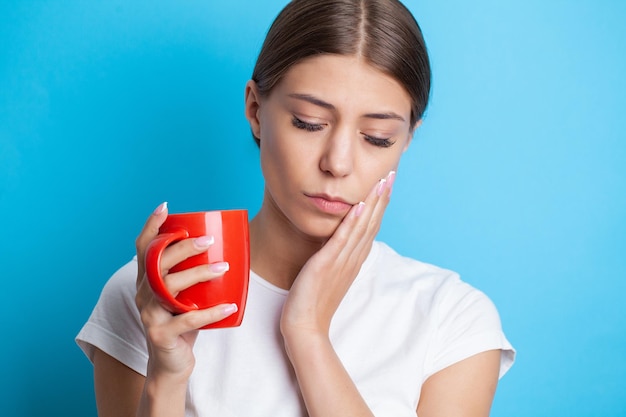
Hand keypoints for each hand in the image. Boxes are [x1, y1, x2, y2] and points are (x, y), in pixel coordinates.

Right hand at [134, 202, 238, 380]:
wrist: (170, 365)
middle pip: (157, 263)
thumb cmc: (182, 323)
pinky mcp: (161, 334)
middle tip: (209, 240)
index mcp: (147, 280)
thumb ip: (194, 275)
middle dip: (182, 247)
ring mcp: (149, 315)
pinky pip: (188, 320)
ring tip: (223, 267)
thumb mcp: (184, 295)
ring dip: (198, 274)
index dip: (151, 226)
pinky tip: (230, 306)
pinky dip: (212, 313)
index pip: (143, 248)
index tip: (164, 206)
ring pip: (170, 288)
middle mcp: (143, 294)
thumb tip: (227, 249)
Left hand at [280, 171, 395, 338]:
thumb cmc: (312, 303)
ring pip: (361, 228)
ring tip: (382, 182)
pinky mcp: (327, 265)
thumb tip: (338, 242)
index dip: (379, 205)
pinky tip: (358, 206)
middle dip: (381, 197)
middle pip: (372, 223)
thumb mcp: (329, 274)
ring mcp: (341, 262)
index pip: (370, 227)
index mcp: (353, 260)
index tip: (386, 184)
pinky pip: (342, 241)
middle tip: (391, 174)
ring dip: (372, 203)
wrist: (305, 327)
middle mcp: (352, 259)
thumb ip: (336, 257)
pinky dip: (351, 222)